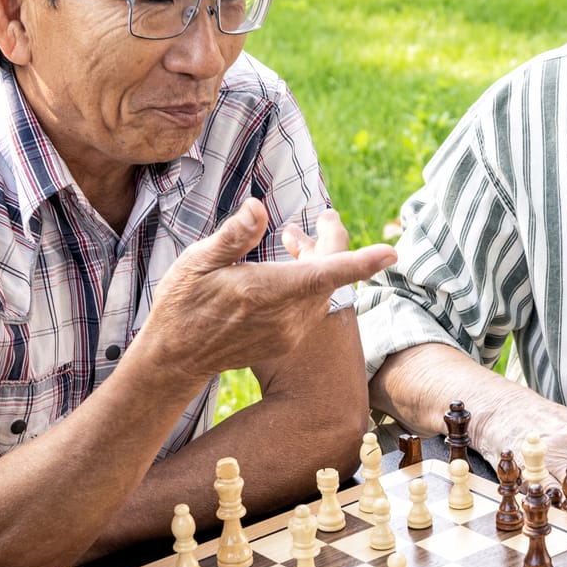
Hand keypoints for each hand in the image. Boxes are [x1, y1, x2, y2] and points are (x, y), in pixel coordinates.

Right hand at [140, 201, 395, 381]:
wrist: (175, 358)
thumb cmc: (182, 304)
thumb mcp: (198, 261)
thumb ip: (234, 235)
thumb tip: (258, 207)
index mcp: (269, 291)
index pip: (327, 272)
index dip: (362, 261)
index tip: (391, 253)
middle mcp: (287, 315)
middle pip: (329, 273)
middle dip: (329, 242)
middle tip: (322, 217)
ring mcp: (289, 332)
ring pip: (321, 290)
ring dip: (316, 263)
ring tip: (291, 240)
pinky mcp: (286, 341)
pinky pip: (310, 306)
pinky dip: (306, 285)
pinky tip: (285, 272)